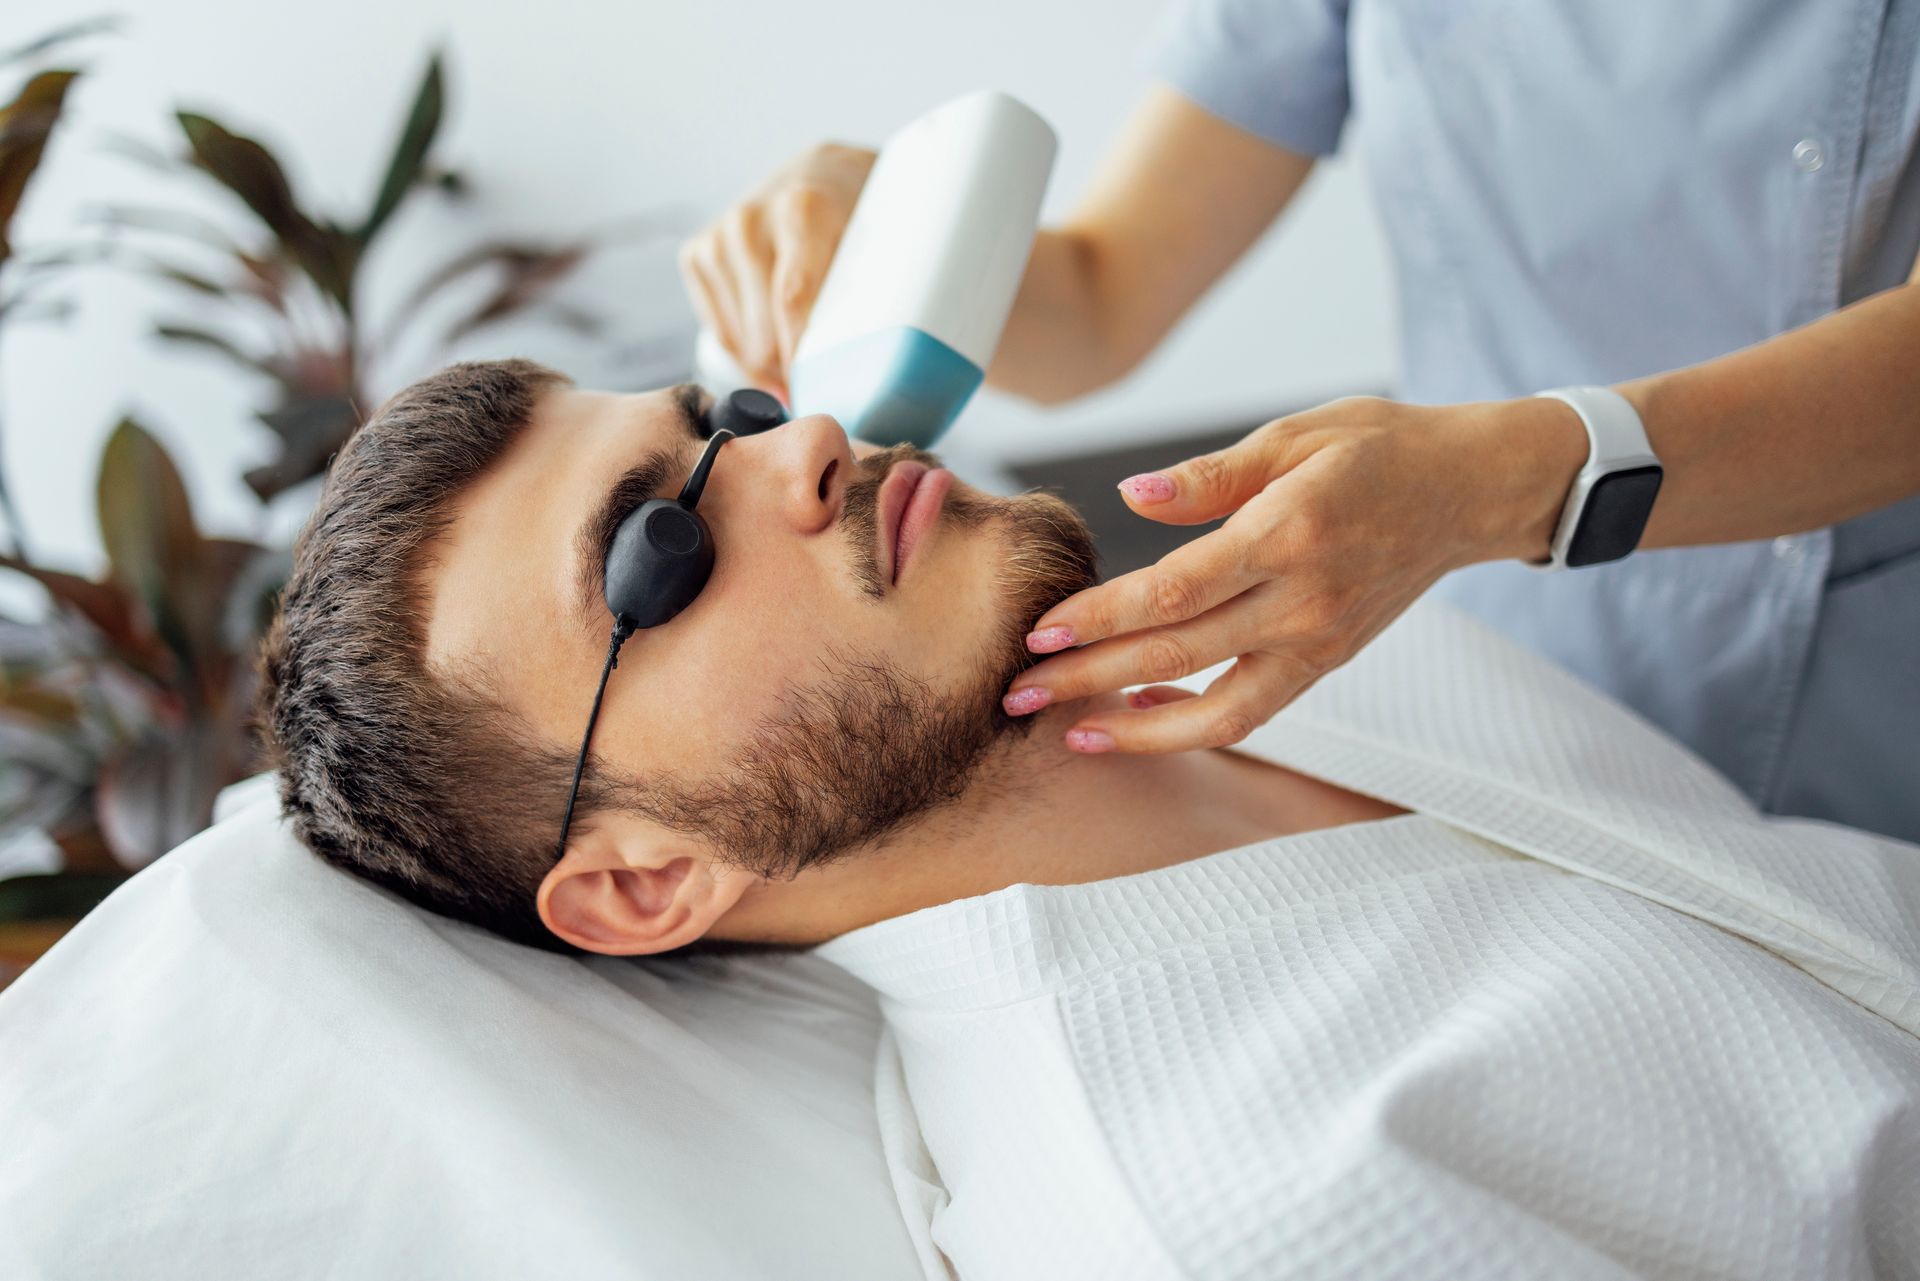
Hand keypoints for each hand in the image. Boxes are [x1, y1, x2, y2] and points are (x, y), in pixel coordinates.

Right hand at [678, 142, 877, 398]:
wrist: (821, 173)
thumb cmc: (862, 215)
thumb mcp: (885, 236)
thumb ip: (884, 286)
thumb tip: (879, 364)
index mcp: (802, 209)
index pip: (794, 300)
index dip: (806, 359)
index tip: (826, 395)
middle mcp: (750, 220)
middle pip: (763, 335)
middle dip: (794, 375)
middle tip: (826, 392)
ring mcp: (718, 238)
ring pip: (740, 344)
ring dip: (772, 371)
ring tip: (805, 370)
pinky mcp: (697, 255)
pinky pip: (721, 335)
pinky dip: (748, 355)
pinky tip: (777, 349)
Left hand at [1001, 395, 1586, 752]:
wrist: (1469, 491)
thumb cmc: (1377, 448)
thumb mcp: (1294, 434)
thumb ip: (1210, 476)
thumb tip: (1132, 497)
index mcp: (1287, 532)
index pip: (1173, 590)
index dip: (1099, 618)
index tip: (1037, 634)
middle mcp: (1303, 599)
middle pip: (1177, 654)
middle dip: (1088, 679)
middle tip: (1015, 696)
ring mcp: (1318, 640)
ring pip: (1215, 707)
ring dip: (1134, 726)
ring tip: (1067, 733)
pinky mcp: (1325, 662)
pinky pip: (1250, 712)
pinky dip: (1191, 725)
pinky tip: (1137, 716)